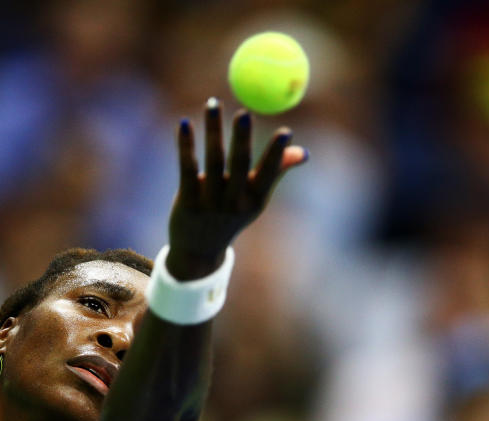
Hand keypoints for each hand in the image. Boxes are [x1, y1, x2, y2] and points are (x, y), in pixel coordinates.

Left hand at [166, 98, 307, 279]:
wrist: (198, 249)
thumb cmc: (231, 215)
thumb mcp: (255, 198)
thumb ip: (275, 172)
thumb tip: (304, 152)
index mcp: (255, 201)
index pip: (269, 174)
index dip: (277, 154)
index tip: (286, 132)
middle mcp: (234, 203)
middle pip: (239, 165)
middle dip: (243, 139)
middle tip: (244, 113)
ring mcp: (210, 204)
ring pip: (213, 161)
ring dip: (213, 130)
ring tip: (212, 103)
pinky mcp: (187, 202)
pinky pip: (186, 168)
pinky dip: (186, 145)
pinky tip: (184, 124)